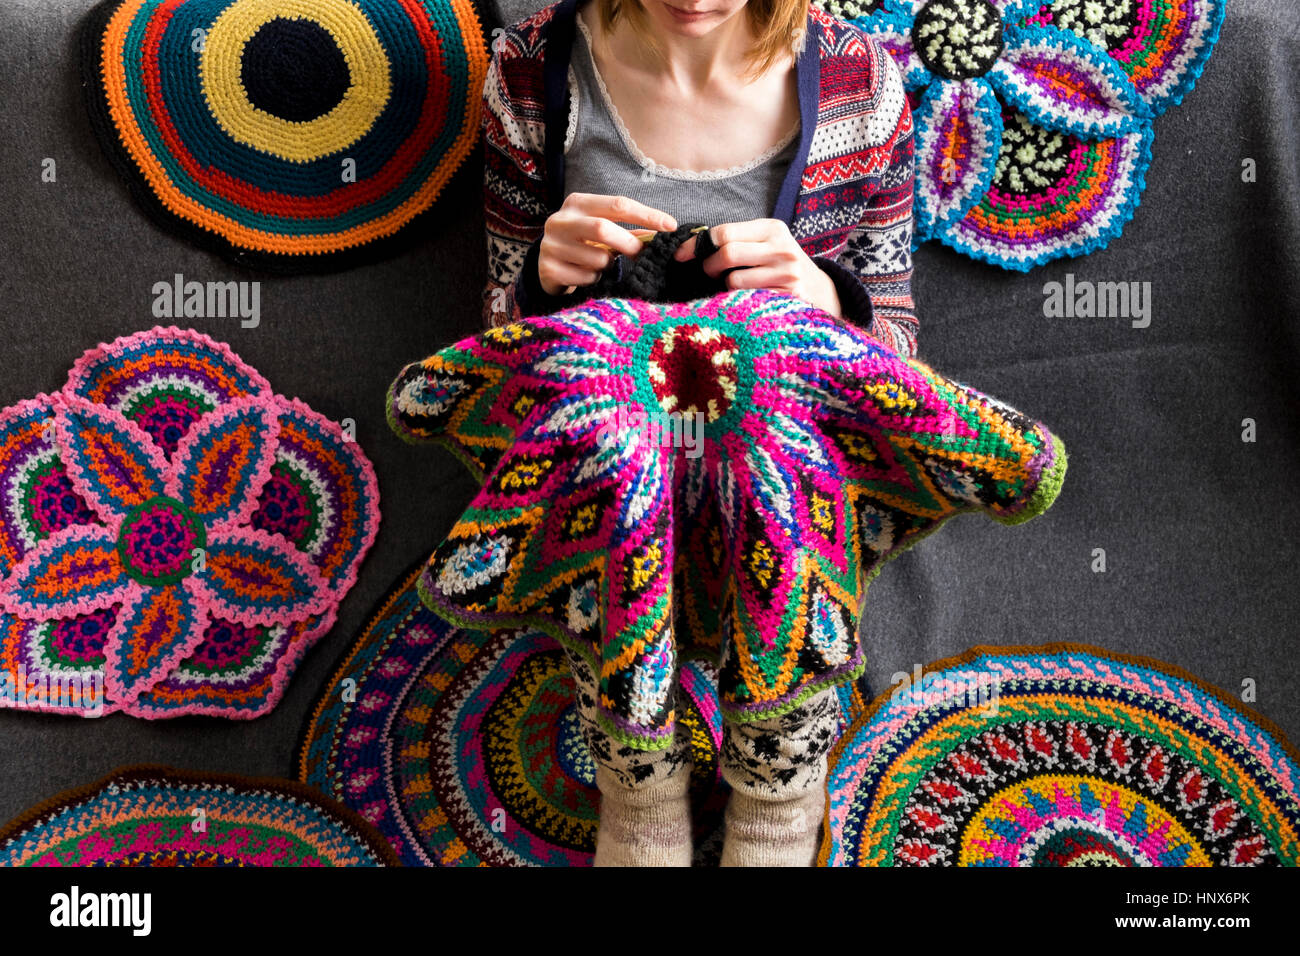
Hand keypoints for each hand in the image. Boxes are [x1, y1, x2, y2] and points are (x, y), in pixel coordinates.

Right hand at [538, 193, 676, 295]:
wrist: (546, 266)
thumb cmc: (582, 244)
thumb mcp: (601, 231)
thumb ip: (629, 231)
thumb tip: (664, 233)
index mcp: (578, 203)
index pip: (618, 204)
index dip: (647, 215)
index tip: (670, 226)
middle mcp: (560, 220)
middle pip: (603, 228)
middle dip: (628, 244)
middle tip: (642, 255)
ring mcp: (551, 245)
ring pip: (596, 258)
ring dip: (607, 266)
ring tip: (599, 265)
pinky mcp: (548, 269)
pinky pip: (586, 278)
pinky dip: (594, 280)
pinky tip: (584, 276)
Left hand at [672, 218, 841, 317]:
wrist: (820, 290)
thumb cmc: (781, 265)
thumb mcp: (766, 243)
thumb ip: (737, 240)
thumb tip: (692, 244)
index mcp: (772, 229)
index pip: (725, 232)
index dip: (697, 244)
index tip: (681, 255)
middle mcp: (781, 248)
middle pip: (727, 254)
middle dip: (709, 266)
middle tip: (710, 272)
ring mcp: (786, 273)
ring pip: (734, 280)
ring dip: (724, 286)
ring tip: (732, 285)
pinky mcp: (788, 296)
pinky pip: (747, 299)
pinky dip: (737, 300)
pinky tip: (745, 298)